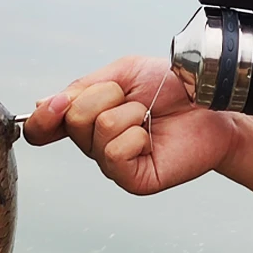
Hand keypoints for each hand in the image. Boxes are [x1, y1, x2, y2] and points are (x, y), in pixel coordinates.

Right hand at [23, 56, 238, 194]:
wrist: (209, 101)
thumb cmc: (172, 87)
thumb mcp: (121, 73)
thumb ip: (82, 88)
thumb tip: (42, 104)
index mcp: (88, 119)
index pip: (43, 129)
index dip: (44, 116)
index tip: (59, 102)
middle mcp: (95, 144)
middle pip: (73, 118)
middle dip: (106, 96)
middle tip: (134, 99)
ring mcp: (114, 165)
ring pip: (98, 128)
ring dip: (130, 112)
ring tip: (149, 117)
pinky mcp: (134, 180)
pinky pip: (116, 152)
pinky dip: (136, 134)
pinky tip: (152, 136)